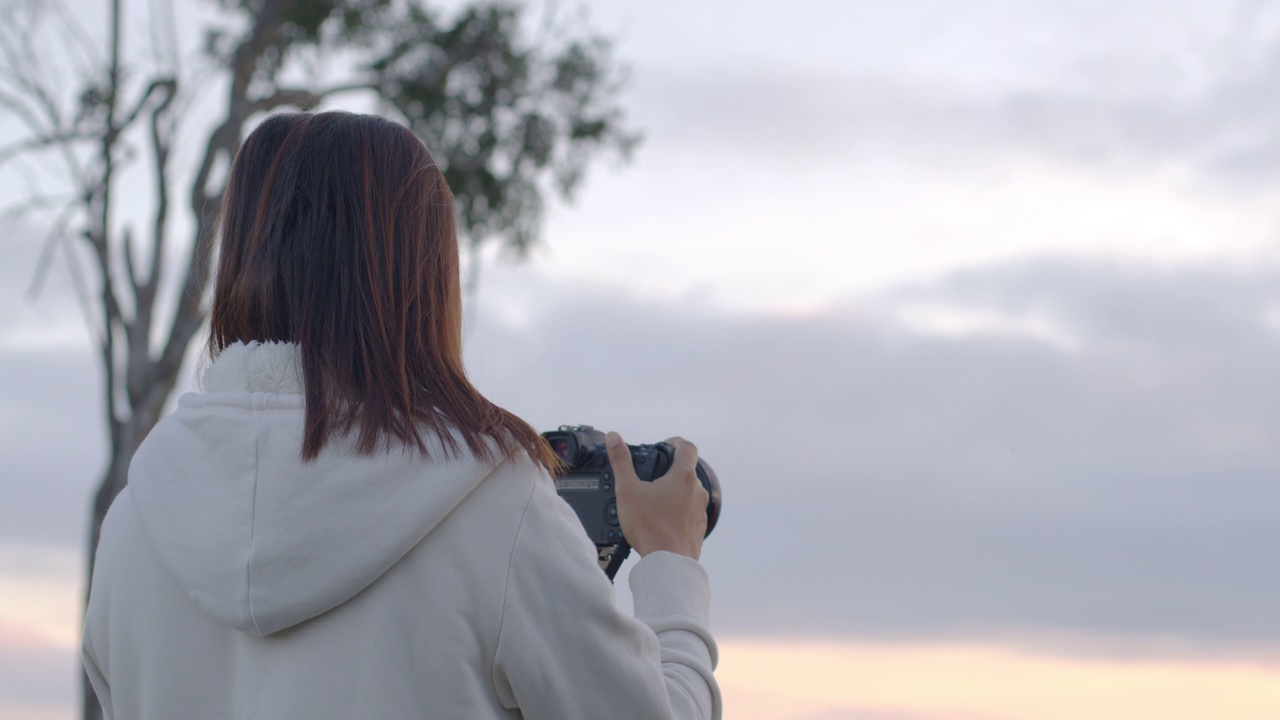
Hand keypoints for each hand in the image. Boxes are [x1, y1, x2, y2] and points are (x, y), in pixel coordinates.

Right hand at [607, 432, 708, 559]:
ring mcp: (700, 511)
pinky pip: (690, 512)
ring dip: (675, 492)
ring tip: (655, 500)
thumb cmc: (649, 527)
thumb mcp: (628, 490)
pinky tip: (663, 520)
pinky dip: (679, 511)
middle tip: (653, 474)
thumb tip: (614, 437)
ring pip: (690, 493)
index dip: (676, 442)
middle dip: (671, 469)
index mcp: (683, 476)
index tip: (666, 444)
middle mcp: (697, 491)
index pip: (687, 447)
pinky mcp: (699, 528)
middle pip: (688, 471)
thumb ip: (621, 461)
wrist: (668, 563)